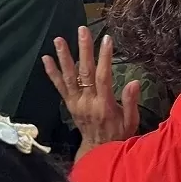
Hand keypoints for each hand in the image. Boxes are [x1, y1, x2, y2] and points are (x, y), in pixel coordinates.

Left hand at [43, 26, 139, 156]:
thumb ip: (131, 102)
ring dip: (63, 57)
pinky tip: (46, 58)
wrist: (98, 151)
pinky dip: (52, 72)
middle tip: (82, 30)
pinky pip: (59, 86)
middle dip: (84, 49)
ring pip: (69, 77)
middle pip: (85, 72)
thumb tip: (134, 81)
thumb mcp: (131, 122)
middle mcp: (87, 101)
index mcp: (104, 105)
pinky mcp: (69, 103)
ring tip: (58, 39)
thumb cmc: (118, 134)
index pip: (104, 77)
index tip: (107, 39)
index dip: (105, 58)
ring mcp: (76, 102)